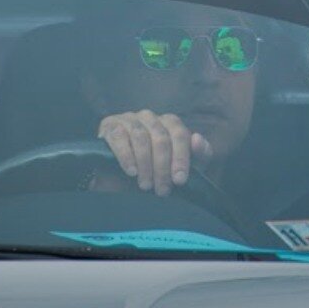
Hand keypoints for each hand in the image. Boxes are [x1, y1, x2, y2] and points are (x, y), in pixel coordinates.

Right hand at [97, 110, 212, 195]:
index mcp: (169, 122)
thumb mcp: (178, 166)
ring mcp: (129, 119)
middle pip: (161, 138)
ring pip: (141, 138)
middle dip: (163, 167)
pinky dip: (126, 156)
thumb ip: (197, 154)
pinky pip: (119, 137)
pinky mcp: (110, 125)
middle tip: (162, 190)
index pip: (179, 134)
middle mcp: (150, 117)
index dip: (181, 157)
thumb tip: (197, 139)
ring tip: (146, 185)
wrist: (115, 175)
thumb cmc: (153, 169)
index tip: (180, 180)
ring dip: (145, 164)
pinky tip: (131, 172)